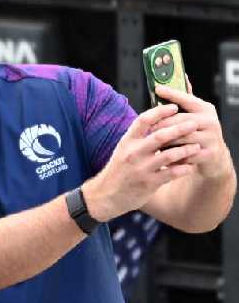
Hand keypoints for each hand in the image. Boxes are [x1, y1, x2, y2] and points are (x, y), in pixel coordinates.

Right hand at [82, 104, 199, 221]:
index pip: (143, 120)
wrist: (105, 195)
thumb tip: (156, 122)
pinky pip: (171, 173)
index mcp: (127, 142)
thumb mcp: (122, 150)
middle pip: (160, 136)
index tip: (174, 107)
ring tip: (197, 146)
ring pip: (169, 155)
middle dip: (179, 128)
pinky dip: (183, 169)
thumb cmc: (117, 171)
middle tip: (194, 124)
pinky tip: (191, 166)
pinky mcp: (149, 183)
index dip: (160, 112)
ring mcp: (141, 168)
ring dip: (186, 150)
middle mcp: (133, 153)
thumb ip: (138, 138)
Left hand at [149, 83, 230, 179]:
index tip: (157, 89)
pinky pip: (184, 153)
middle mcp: (210, 121)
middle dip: (160, 124)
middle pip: (179, 120)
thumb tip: (175, 75)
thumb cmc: (196, 131)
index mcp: (205, 109)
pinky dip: (171, 155)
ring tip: (151, 142)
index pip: (186, 98)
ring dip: (164, 141)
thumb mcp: (193, 114)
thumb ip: (182, 99)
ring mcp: (211, 138)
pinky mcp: (208, 154)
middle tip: (146, 127)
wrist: (213, 156)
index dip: (172, 93)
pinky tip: (161, 155)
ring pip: (180, 138)